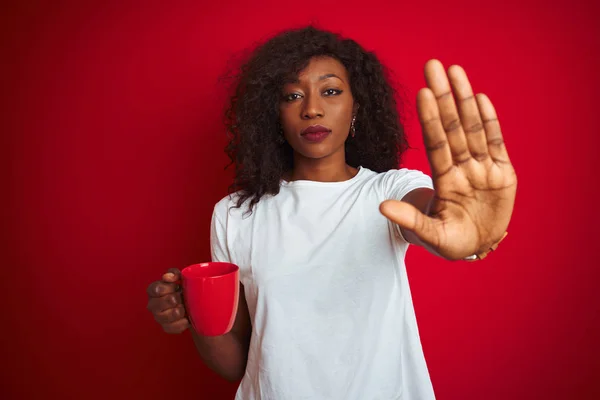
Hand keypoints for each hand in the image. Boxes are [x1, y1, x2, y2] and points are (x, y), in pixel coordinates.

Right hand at [146, 268, 189, 332]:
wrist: (191, 304)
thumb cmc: (182, 288)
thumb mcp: (179, 277)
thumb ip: (173, 273)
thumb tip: (167, 277)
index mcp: (153, 290)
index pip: (156, 289)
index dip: (169, 288)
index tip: (177, 287)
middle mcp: (152, 305)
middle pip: (167, 301)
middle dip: (178, 298)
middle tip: (182, 297)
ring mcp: (158, 317)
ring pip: (171, 315)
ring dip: (181, 310)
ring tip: (184, 307)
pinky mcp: (166, 327)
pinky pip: (175, 327)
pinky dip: (183, 322)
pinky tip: (186, 317)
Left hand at [380, 59, 516, 259]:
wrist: (477, 246)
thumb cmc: (451, 241)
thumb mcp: (431, 234)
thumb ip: (409, 219)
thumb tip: (381, 207)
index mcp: (444, 180)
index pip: (435, 143)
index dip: (430, 119)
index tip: (421, 93)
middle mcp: (462, 167)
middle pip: (452, 127)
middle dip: (444, 97)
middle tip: (432, 66)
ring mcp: (482, 168)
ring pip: (473, 128)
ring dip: (465, 100)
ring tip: (456, 71)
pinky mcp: (503, 173)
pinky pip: (496, 143)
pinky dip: (490, 122)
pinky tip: (480, 99)